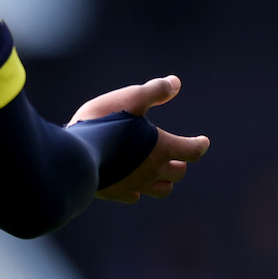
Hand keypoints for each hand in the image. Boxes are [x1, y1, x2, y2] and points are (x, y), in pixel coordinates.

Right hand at [73, 74, 209, 202]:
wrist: (74, 155)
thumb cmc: (103, 123)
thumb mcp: (129, 98)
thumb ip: (154, 91)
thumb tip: (176, 82)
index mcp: (161, 148)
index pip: (191, 150)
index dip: (199, 145)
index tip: (203, 141)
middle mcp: (152, 170)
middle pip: (178, 173)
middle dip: (180, 163)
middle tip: (177, 157)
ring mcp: (134, 184)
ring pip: (161, 189)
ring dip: (164, 180)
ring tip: (160, 172)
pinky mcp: (115, 192)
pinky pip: (134, 195)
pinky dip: (137, 189)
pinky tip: (132, 184)